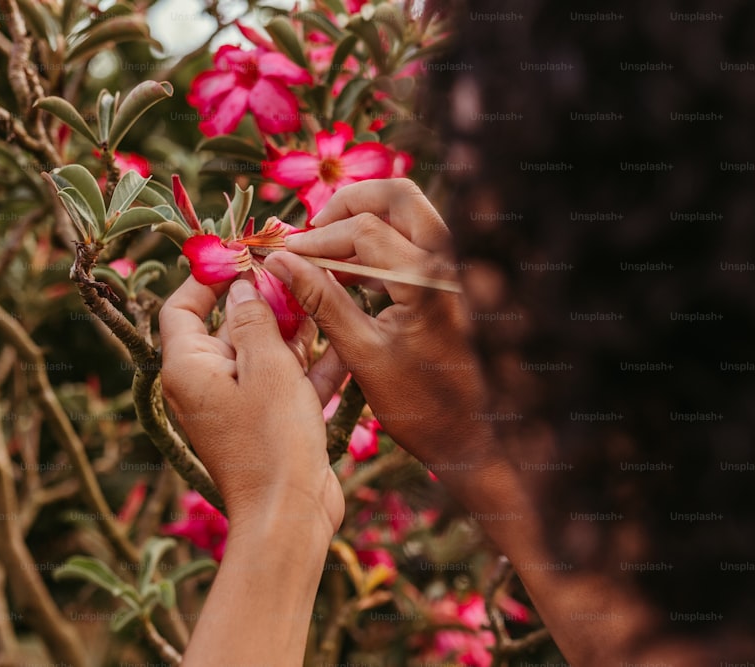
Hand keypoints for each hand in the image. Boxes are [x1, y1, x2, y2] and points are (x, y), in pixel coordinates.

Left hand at [159, 276, 343, 537]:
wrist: (289, 514)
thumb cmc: (273, 439)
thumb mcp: (268, 367)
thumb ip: (256, 319)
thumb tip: (244, 286)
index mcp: (190, 367)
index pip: (183, 307)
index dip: (209, 278)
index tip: (244, 257)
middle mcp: (207, 383)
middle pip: (231, 326)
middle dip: (268, 302)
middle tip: (301, 276)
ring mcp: (239, 405)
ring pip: (264, 353)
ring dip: (296, 331)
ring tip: (328, 302)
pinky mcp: (268, 422)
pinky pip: (285, 382)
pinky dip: (310, 367)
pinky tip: (343, 348)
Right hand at [263, 179, 496, 470]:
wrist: (475, 435)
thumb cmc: (420, 406)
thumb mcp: (362, 353)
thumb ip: (321, 301)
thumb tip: (280, 262)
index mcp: (429, 280)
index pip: (364, 230)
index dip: (318, 239)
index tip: (284, 254)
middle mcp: (453, 262)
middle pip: (398, 196)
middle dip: (348, 205)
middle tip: (312, 235)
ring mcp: (460, 268)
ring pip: (411, 213)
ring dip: (365, 222)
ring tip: (324, 255)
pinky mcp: (456, 279)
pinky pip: (418, 241)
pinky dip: (382, 246)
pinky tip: (350, 275)